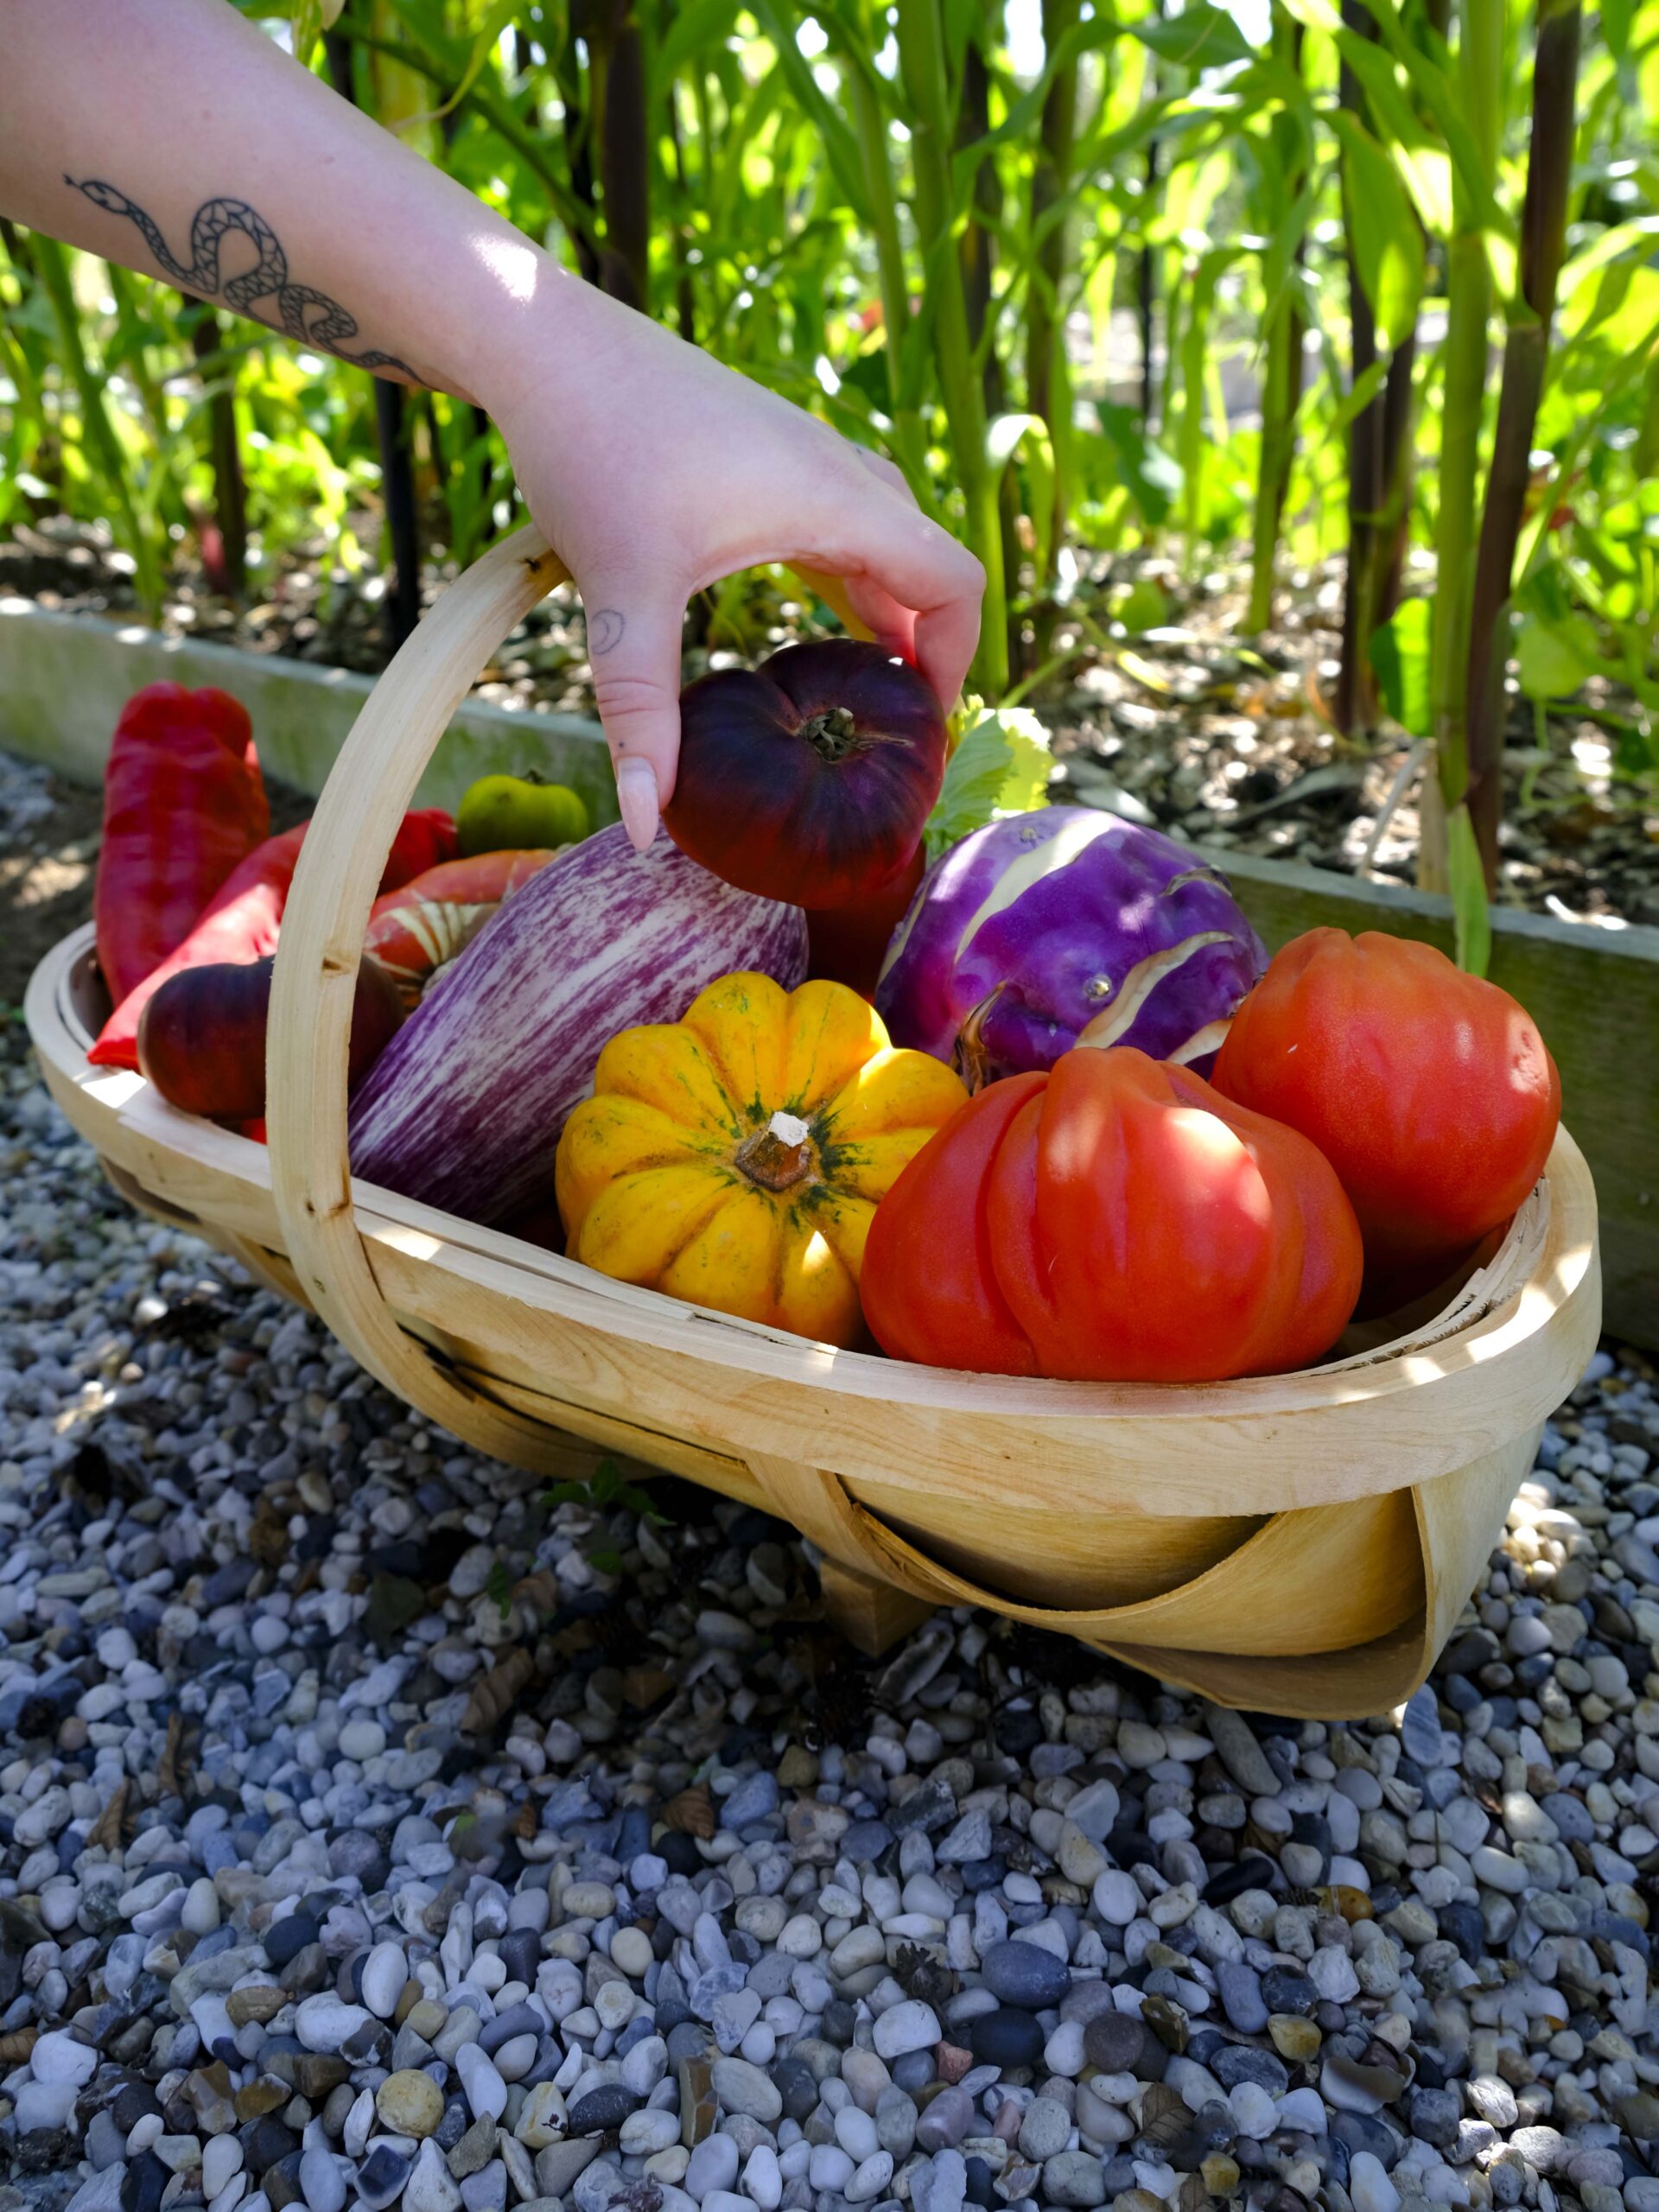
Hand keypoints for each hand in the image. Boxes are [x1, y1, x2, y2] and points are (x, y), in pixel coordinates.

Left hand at [485, 283, 984, 851]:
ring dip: (888, 608)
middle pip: (928, 563)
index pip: (953, 583)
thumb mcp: (622, 597)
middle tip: (894, 727)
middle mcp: (837, 470)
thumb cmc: (591, 451)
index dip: (956, 661)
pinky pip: (842, 517)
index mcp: (836, 500)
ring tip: (861, 684)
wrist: (541, 343)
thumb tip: (652, 827)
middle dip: (926, 647)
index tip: (922, 730)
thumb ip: (643, 716)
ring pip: (886, 536)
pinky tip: (807, 615)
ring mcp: (803, 453)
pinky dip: (849, 573)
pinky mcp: (765, 448)